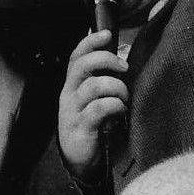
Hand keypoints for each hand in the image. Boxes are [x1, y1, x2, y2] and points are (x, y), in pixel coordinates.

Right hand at [58, 29, 128, 179]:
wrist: (79, 161)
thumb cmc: (91, 126)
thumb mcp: (93, 101)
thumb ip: (102, 82)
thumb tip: (122, 61)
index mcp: (72, 86)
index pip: (75, 56)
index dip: (89, 42)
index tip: (106, 33)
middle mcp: (68, 95)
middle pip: (81, 66)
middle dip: (106, 59)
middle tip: (124, 67)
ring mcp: (73, 112)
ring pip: (93, 86)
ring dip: (116, 87)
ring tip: (124, 98)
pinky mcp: (81, 128)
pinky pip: (99, 109)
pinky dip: (115, 105)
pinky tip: (120, 111)